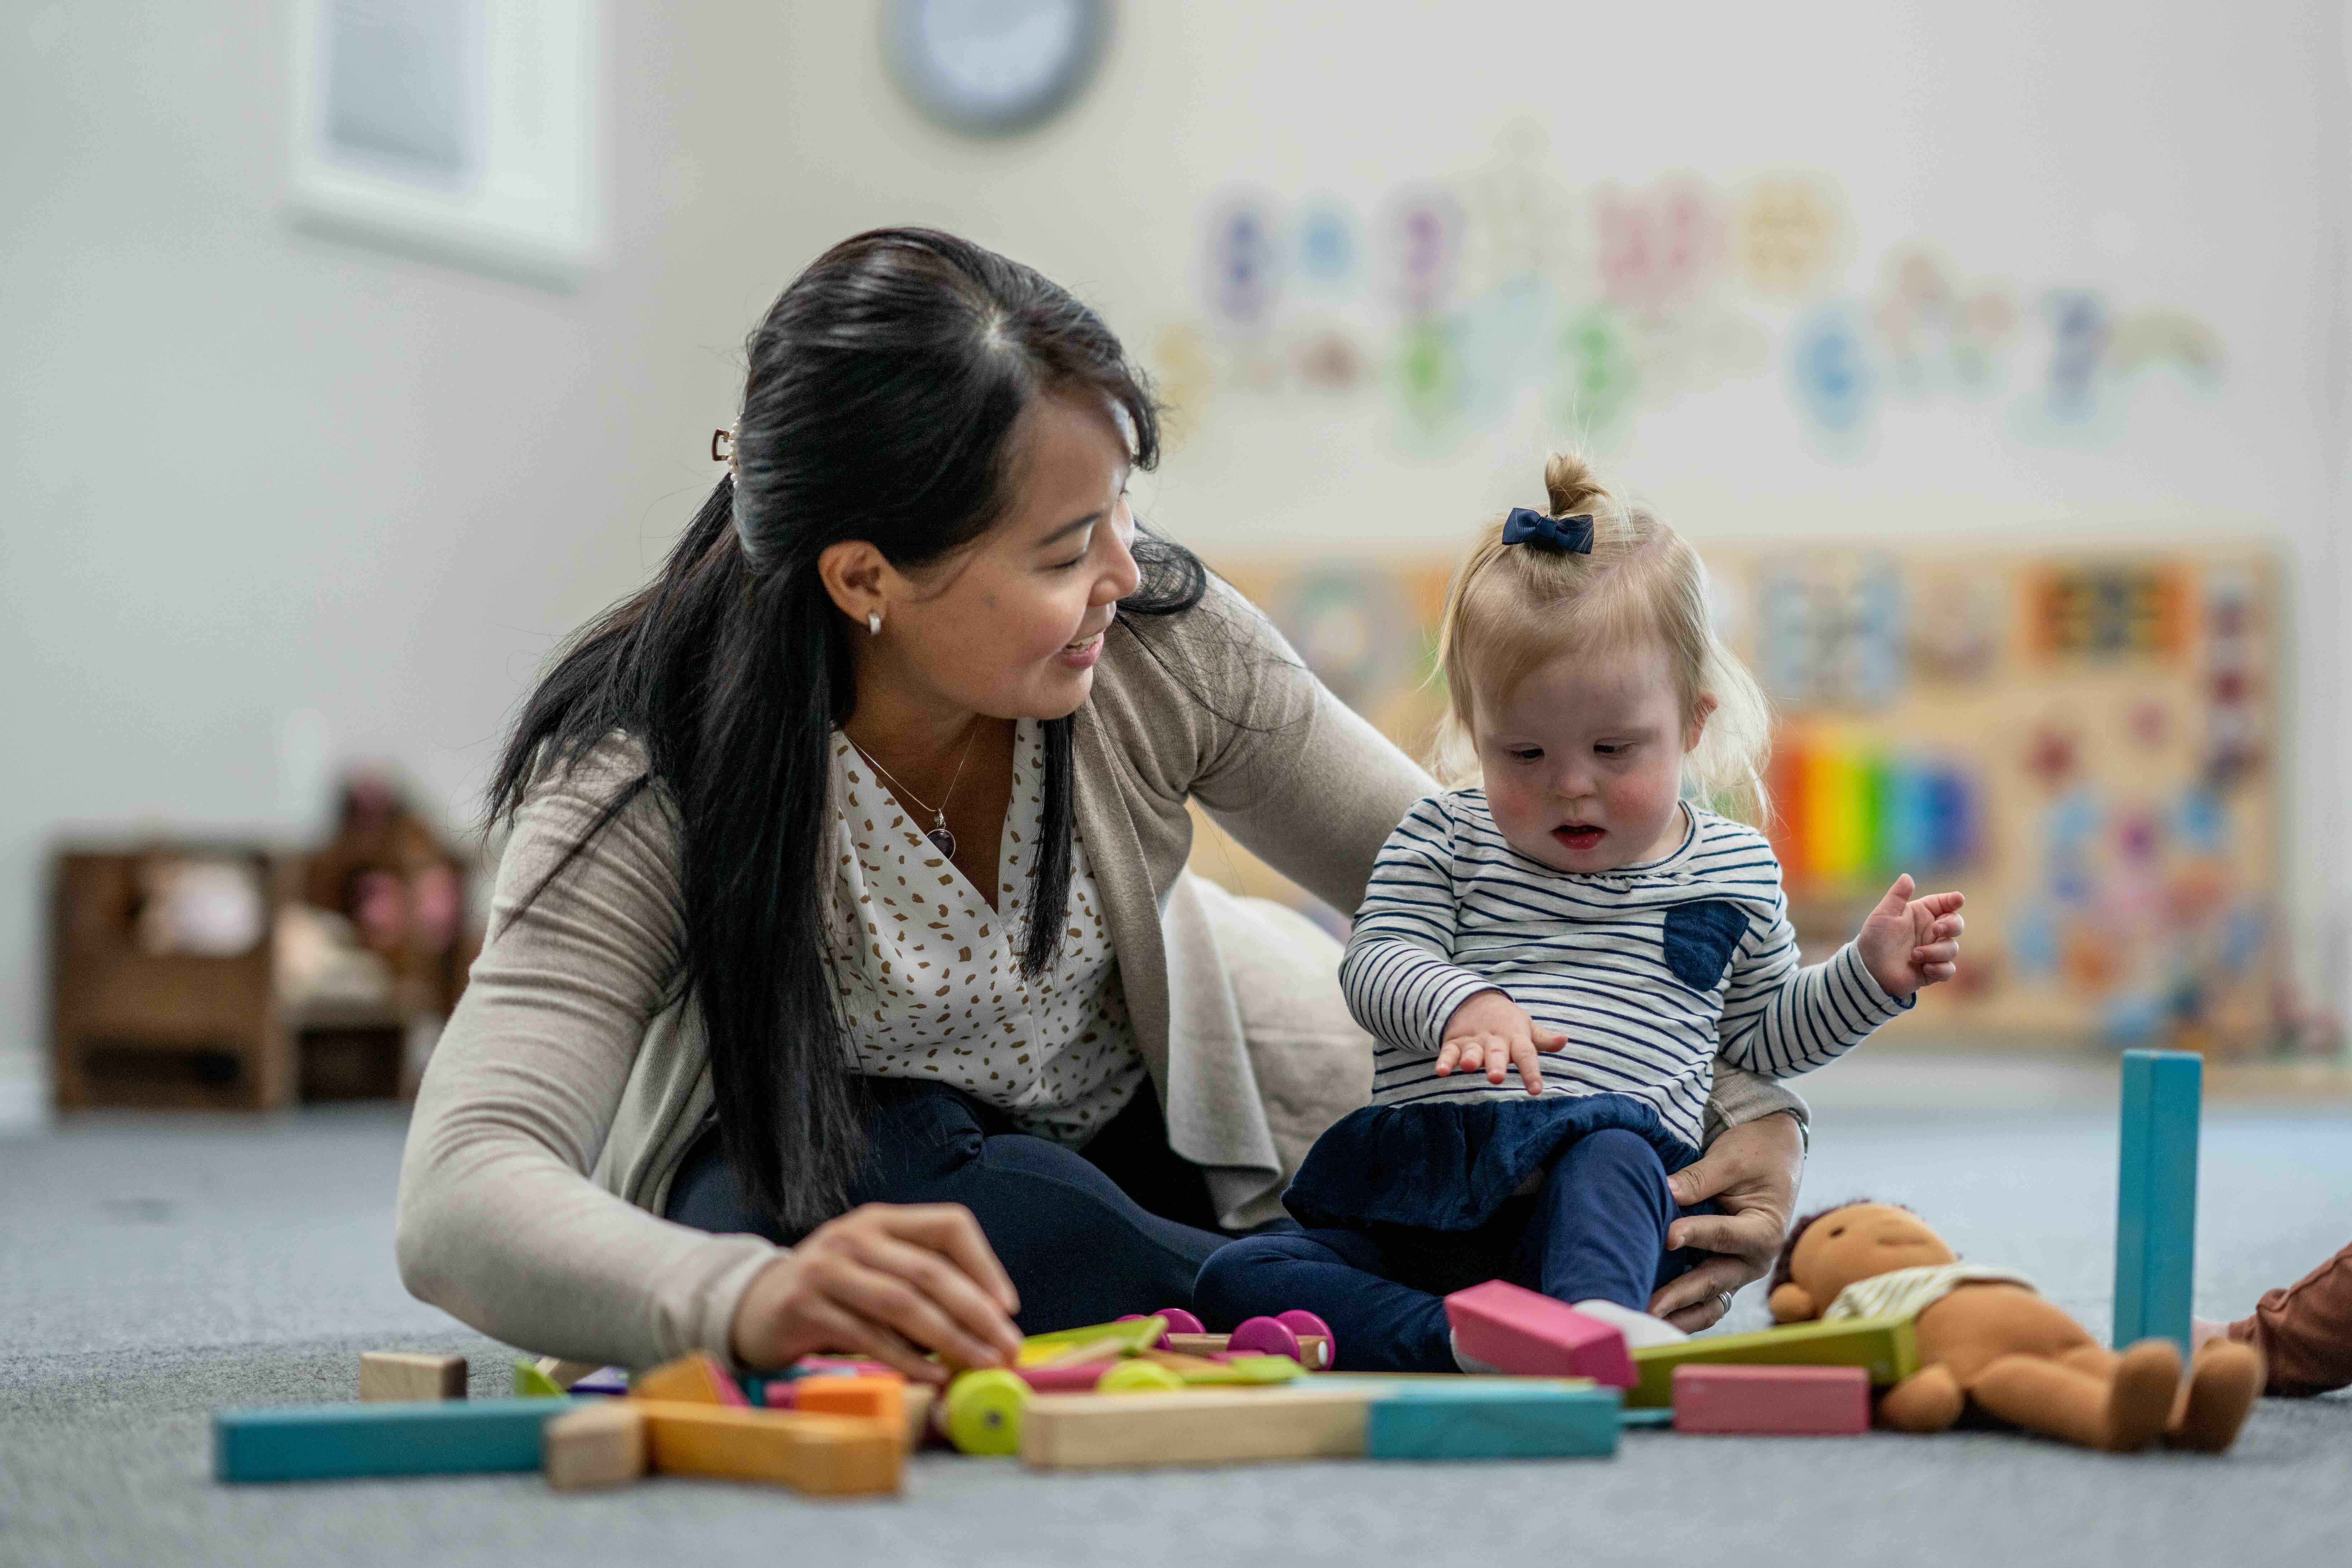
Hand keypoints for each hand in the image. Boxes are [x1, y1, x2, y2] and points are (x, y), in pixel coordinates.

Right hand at [728, 1202, 1023, 1380]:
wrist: (757, 1307)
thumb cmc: (836, 1293)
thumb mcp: (878, 1270)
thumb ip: (923, 1283)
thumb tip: (992, 1323)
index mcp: (884, 1220)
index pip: (948, 1225)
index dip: (985, 1264)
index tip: (1008, 1307)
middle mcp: (856, 1235)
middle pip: (929, 1271)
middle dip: (976, 1312)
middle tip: (1007, 1347)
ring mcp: (828, 1269)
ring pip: (902, 1304)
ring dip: (949, 1338)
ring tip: (980, 1364)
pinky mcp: (806, 1306)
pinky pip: (867, 1337)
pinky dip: (906, 1360)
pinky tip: (934, 1377)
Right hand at [1437, 989, 1567, 1093]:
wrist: (1474, 1000)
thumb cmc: (1507, 1022)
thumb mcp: (1526, 1028)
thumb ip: (1543, 1039)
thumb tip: (1564, 1040)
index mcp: (1515, 1038)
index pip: (1526, 1054)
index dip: (1531, 1072)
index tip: (1535, 1090)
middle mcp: (1494, 1040)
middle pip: (1496, 1053)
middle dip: (1496, 1064)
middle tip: (1496, 1077)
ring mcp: (1473, 1041)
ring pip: (1472, 1051)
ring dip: (1470, 1059)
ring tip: (1469, 1067)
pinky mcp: (1455, 1043)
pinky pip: (1449, 1052)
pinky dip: (1445, 1061)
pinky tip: (1441, 1071)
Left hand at [1647, 1111, 1804, 1331]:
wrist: (1773, 1153)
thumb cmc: (1754, 1153)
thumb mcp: (1730, 1160)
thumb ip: (1699, 1178)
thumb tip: (1666, 1192)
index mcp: (1765, 1231)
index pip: (1723, 1235)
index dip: (1694, 1235)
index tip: (1666, 1237)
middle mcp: (1755, 1259)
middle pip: (1714, 1281)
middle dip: (1680, 1296)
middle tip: (1647, 1306)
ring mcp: (1739, 1270)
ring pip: (1709, 1301)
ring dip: (1680, 1314)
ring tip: (1646, 1321)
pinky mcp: (1724, 1271)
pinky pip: (1705, 1299)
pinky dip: (1683, 1308)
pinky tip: (1655, 1314)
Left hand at [1854, 873, 1964, 999]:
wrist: (1868, 969)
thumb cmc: (1875, 939)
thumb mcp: (1883, 915)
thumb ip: (1896, 896)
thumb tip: (1907, 876)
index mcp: (1921, 915)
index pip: (1944, 904)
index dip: (1953, 900)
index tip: (1957, 900)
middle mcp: (1930, 932)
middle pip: (1956, 924)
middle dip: (1951, 925)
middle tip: (1936, 930)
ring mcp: (1933, 951)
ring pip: (1952, 948)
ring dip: (1935, 951)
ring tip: (1914, 955)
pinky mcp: (1932, 971)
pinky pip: (1948, 969)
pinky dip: (1939, 969)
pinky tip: (1924, 969)